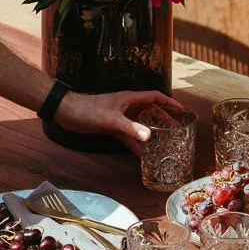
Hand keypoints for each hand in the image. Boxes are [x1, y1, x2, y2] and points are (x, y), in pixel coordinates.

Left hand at [55, 90, 185, 154]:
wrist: (67, 112)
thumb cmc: (89, 110)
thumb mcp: (112, 120)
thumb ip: (131, 128)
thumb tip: (150, 137)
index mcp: (130, 99)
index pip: (154, 97)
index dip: (168, 102)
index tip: (181, 110)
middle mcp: (127, 105)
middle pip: (149, 110)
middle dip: (163, 119)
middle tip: (176, 129)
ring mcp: (119, 115)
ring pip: (139, 123)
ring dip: (150, 131)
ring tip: (163, 141)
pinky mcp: (111, 125)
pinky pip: (127, 133)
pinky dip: (134, 141)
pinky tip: (140, 152)